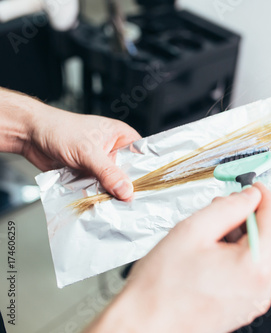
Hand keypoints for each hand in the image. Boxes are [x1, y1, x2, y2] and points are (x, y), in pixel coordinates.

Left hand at [23, 103, 140, 200]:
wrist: (31, 135)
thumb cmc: (60, 130)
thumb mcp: (88, 151)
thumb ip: (108, 172)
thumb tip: (126, 191)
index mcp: (123, 137)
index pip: (143, 158)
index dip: (146, 174)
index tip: (149, 191)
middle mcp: (115, 151)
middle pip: (130, 174)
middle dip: (127, 188)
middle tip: (132, 204)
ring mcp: (102, 164)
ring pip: (114, 184)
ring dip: (111, 194)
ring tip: (117, 207)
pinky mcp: (89, 175)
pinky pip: (99, 189)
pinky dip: (98, 196)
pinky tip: (101, 204)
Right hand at [87, 183, 270, 332]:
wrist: (143, 327)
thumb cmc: (161, 288)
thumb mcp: (194, 230)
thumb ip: (228, 207)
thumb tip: (250, 196)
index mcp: (255, 267)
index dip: (262, 196)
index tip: (252, 186)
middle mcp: (260, 288)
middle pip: (266, 237)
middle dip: (245, 217)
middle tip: (221, 205)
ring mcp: (252, 301)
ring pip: (255, 255)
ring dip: (237, 236)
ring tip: (207, 233)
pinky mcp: (242, 308)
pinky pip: (247, 273)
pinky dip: (234, 256)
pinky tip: (209, 253)